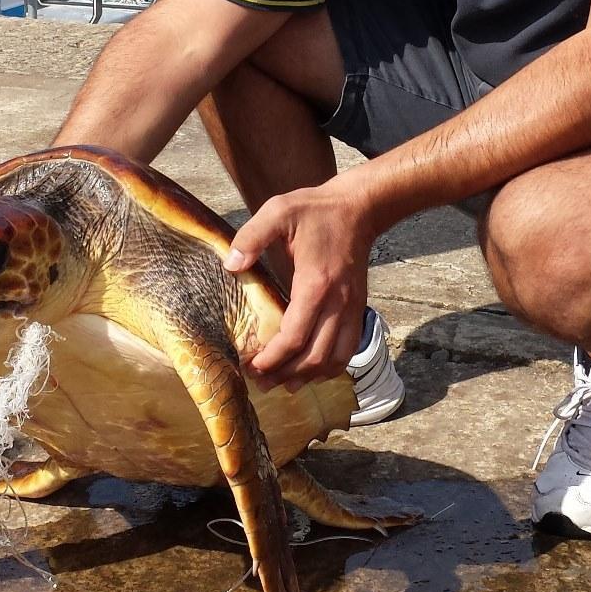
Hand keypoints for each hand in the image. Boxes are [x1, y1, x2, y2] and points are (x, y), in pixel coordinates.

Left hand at [224, 180, 374, 390]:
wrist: (359, 208)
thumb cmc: (316, 210)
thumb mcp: (278, 211)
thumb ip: (252, 236)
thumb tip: (231, 265)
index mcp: (316, 284)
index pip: (295, 336)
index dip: (273, 359)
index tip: (252, 366)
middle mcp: (338, 302)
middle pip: (315, 357)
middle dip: (286, 375)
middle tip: (261, 383)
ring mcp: (352, 308)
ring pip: (335, 359)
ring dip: (310, 376)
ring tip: (284, 383)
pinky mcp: (358, 308)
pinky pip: (349, 350)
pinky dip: (331, 367)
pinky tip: (313, 369)